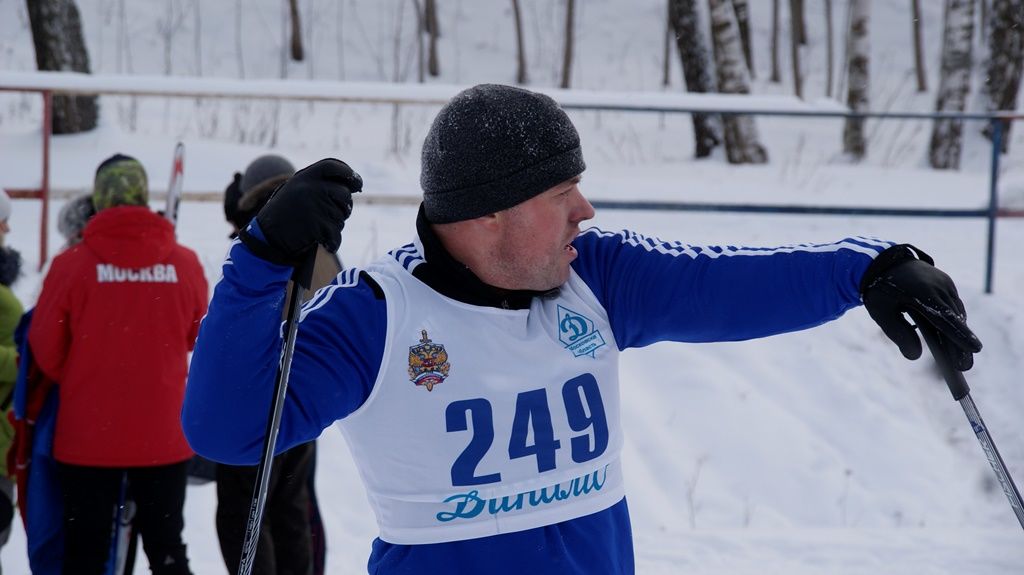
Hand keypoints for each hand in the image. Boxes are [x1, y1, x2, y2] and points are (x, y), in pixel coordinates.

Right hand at [239, 158, 361, 265]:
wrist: (266, 237)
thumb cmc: (285, 214)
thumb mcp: (296, 191)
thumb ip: (318, 184)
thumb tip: (352, 185)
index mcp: (304, 176)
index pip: (333, 165)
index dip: (349, 173)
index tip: (357, 183)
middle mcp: (310, 187)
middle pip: (344, 194)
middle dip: (345, 206)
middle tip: (336, 214)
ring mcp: (315, 205)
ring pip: (342, 216)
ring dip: (335, 225)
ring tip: (316, 228)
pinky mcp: (318, 225)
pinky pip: (336, 234)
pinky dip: (333, 243)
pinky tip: (326, 244)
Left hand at [861, 245, 981, 370]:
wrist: (883, 262)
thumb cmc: (880, 290)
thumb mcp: (881, 313)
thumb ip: (898, 333)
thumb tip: (915, 357)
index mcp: (922, 292)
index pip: (946, 317)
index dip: (960, 335)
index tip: (975, 350)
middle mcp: (938, 286)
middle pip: (955, 319)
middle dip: (961, 344)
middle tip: (964, 367)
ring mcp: (945, 283)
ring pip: (956, 312)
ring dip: (959, 334)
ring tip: (960, 359)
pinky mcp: (946, 283)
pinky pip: (953, 305)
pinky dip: (954, 321)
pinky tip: (954, 339)